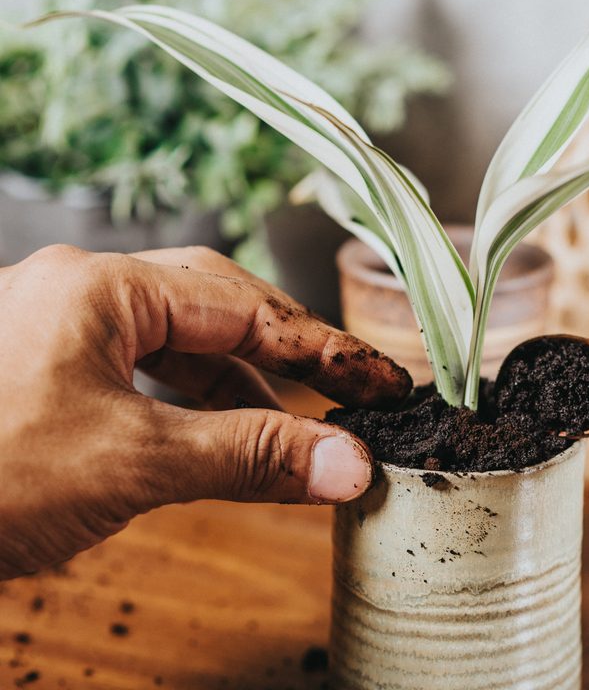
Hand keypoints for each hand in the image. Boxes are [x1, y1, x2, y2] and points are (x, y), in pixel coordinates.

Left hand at [0, 245, 410, 579]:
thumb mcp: (131, 464)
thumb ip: (249, 454)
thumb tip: (347, 465)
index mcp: (101, 286)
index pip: (244, 305)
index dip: (324, 348)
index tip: (382, 383)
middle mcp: (80, 292)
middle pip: (216, 307)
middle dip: (287, 352)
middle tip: (350, 392)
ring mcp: (57, 331)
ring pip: (178, 343)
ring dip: (242, 386)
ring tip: (297, 429)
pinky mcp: (43, 374)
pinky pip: (141, 375)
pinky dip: (193, 406)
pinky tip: (221, 438)